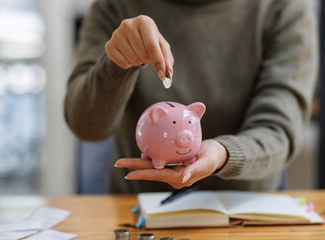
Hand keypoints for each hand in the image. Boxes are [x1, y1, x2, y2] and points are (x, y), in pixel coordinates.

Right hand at [105, 15, 173, 79]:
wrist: (131, 38)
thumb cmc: (149, 41)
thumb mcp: (161, 46)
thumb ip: (166, 58)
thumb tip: (168, 72)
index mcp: (144, 21)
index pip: (152, 46)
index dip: (159, 62)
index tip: (163, 75)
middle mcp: (128, 25)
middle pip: (143, 54)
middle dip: (148, 60)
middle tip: (147, 55)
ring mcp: (116, 34)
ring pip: (133, 60)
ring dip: (138, 62)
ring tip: (138, 54)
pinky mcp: (109, 45)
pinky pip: (123, 64)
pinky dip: (129, 64)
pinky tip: (129, 55)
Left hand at [114, 139, 228, 188]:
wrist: (217, 154)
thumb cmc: (213, 158)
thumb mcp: (207, 163)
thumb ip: (195, 171)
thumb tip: (183, 179)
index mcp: (180, 178)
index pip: (158, 175)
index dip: (143, 174)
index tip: (129, 174)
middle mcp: (173, 176)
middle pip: (150, 171)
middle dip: (133, 168)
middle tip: (118, 163)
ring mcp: (171, 170)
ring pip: (151, 166)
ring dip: (137, 163)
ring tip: (122, 161)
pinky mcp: (171, 164)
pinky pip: (157, 161)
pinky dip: (148, 156)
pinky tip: (139, 151)